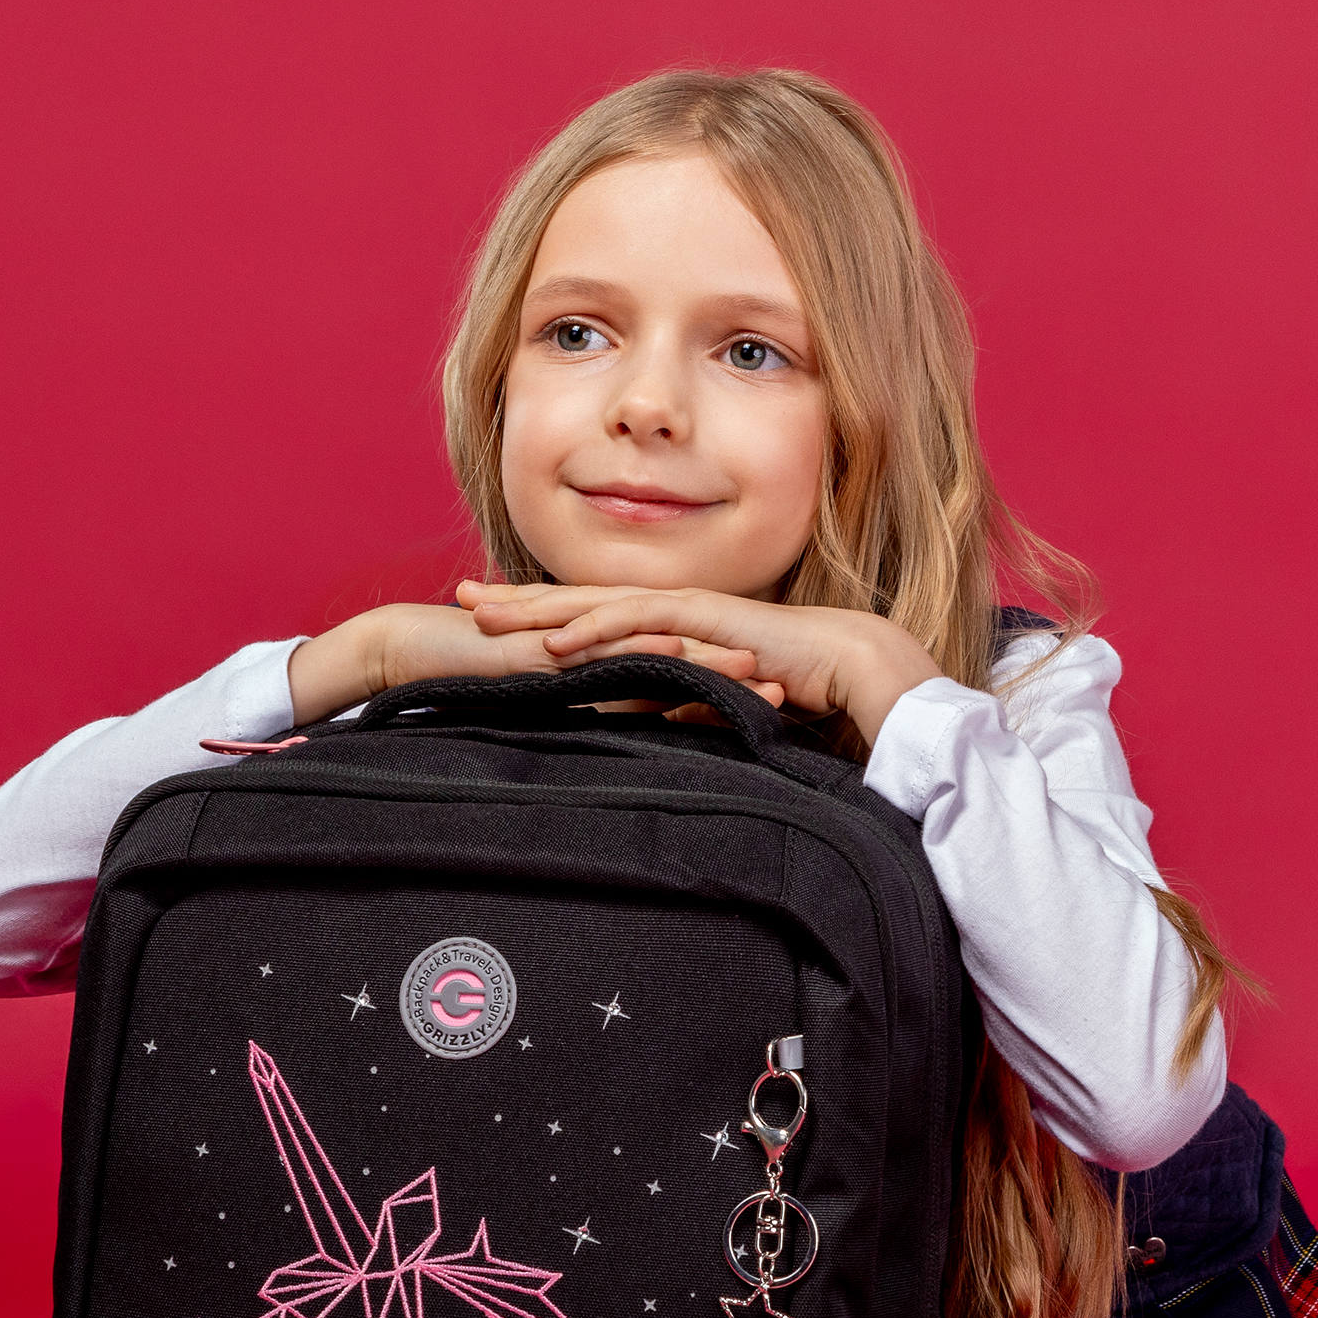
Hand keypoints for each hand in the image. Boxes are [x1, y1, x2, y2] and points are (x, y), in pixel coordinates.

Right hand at [288, 595, 771, 726]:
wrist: (408, 651)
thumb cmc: (468, 687)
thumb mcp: (540, 719)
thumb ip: (582, 735)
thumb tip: (621, 789)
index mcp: (603, 670)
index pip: (677, 682)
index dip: (727, 694)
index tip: (779, 713)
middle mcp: (599, 651)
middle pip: (682, 662)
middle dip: (737, 676)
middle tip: (796, 693)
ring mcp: (576, 643)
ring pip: (654, 651)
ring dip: (708, 662)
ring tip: (760, 677)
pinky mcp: (546, 643)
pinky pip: (598, 648)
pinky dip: (640, 651)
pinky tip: (677, 656)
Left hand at [461, 581, 939, 747]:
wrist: (857, 670)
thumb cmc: (804, 689)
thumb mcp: (724, 702)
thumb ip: (689, 705)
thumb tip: (661, 721)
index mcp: (673, 625)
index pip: (595, 617)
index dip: (542, 616)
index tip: (493, 622)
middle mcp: (672, 609)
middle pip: (580, 600)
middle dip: (519, 598)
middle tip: (460, 596)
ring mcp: (686, 609)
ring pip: (596, 604)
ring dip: (538, 609)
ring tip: (484, 615)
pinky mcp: (705, 622)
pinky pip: (638, 624)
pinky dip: (593, 631)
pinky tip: (553, 641)